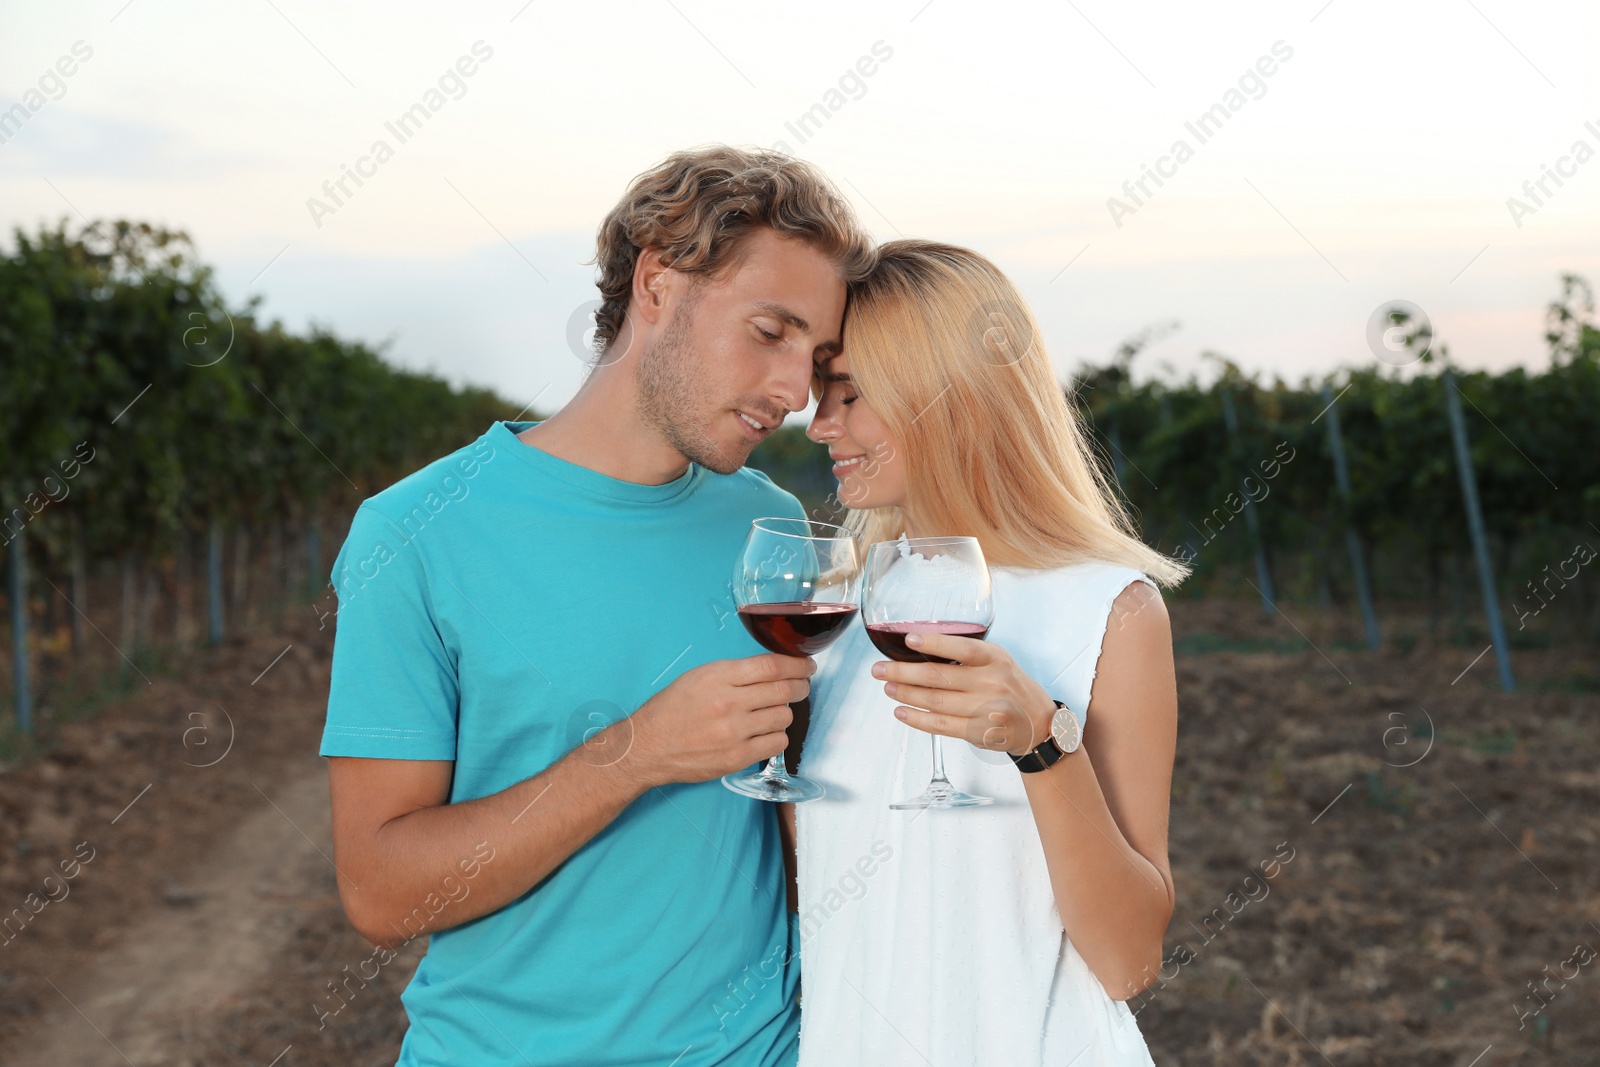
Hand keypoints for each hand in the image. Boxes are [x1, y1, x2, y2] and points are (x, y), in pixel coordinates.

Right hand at [620, 653, 814, 787]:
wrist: (648, 746)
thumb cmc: (672, 709)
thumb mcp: (699, 676)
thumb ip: (736, 672)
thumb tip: (774, 670)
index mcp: (719, 676)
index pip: (772, 666)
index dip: (797, 665)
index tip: (807, 666)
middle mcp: (729, 702)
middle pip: (784, 690)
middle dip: (800, 686)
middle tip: (801, 686)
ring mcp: (734, 732)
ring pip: (784, 717)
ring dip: (785, 712)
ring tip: (773, 712)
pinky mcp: (737, 757)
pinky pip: (777, 743)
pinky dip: (777, 736)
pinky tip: (765, 733)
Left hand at [871, 633, 1055, 756]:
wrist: (1038, 723)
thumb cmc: (1010, 685)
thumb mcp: (998, 660)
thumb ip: (968, 655)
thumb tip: (919, 649)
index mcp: (996, 658)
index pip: (962, 649)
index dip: (934, 644)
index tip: (908, 639)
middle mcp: (992, 683)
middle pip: (939, 677)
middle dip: (902, 673)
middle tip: (878, 670)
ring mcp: (986, 710)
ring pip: (936, 702)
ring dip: (906, 695)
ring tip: (887, 688)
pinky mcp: (979, 732)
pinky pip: (941, 726)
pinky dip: (917, 719)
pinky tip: (901, 712)